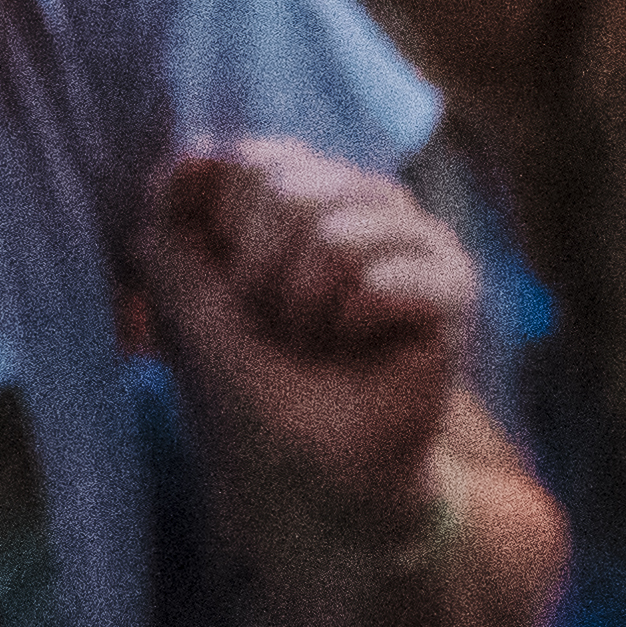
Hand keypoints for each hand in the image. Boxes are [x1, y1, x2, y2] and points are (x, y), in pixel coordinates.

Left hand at [139, 137, 476, 539]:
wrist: (310, 475)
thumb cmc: (252, 390)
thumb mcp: (186, 301)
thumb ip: (173, 220)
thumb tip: (195, 151)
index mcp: (301, 190)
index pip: (250, 162)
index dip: (224, 239)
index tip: (234, 297)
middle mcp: (360, 199)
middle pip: (286, 190)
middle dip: (259, 281)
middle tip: (280, 331)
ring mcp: (412, 235)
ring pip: (333, 237)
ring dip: (304, 311)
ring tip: (318, 345)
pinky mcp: (453, 282)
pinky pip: (381, 281)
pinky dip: (351, 329)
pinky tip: (362, 352)